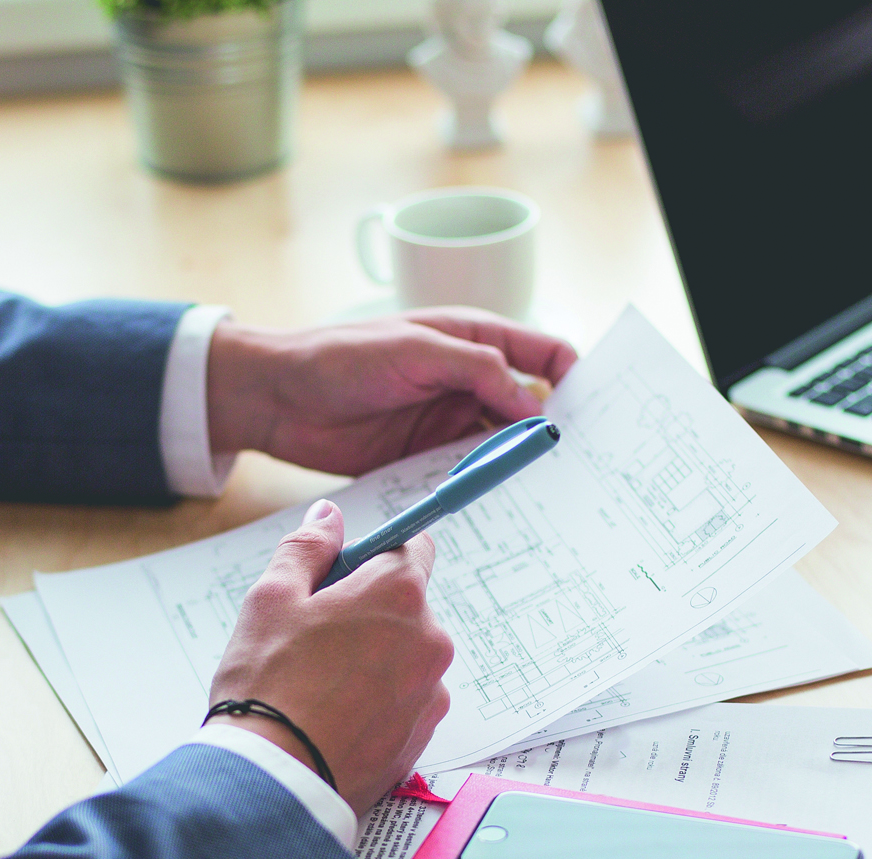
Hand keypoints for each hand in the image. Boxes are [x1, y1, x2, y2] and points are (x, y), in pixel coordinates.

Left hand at [206, 308, 578, 477]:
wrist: (276, 397)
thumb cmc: (340, 357)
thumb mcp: (415, 351)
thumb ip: (476, 369)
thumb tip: (530, 404)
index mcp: (474, 338)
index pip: (544, 353)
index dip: (575, 378)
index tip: (595, 412)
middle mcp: (469, 379)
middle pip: (529, 407)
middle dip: (554, 431)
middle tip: (580, 465)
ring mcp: (448, 420)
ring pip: (501, 445)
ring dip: (519, 465)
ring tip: (549, 494)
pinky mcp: (425, 457)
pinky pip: (467, 474)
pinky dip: (484, 487)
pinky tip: (500, 506)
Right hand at [208, 500, 453, 816]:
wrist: (275, 780)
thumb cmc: (268, 686)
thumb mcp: (271, 598)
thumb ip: (307, 548)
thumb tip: (329, 517)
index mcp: (399, 593)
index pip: (413, 546)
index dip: (375, 555)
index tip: (346, 572)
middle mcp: (430, 640)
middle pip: (407, 607)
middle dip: (368, 613)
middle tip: (313, 638)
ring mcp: (431, 693)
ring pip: (405, 658)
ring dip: (374, 661)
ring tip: (319, 687)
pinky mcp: (423, 737)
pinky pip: (404, 703)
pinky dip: (378, 704)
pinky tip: (334, 718)